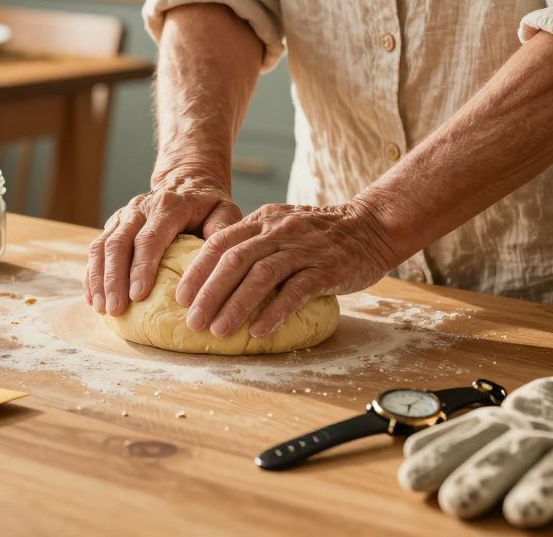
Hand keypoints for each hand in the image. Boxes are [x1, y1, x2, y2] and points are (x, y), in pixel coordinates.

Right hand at [86, 172, 241, 315]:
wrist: (186, 181)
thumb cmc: (208, 206)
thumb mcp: (225, 211)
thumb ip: (223, 229)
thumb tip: (217, 259)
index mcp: (168, 206)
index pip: (149, 238)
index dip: (141, 267)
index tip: (137, 296)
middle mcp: (140, 207)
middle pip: (119, 244)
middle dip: (114, 279)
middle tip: (115, 309)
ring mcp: (123, 215)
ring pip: (102, 246)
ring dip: (99, 279)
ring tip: (102, 309)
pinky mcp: (113, 224)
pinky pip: (95, 249)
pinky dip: (92, 274)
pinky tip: (93, 299)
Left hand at [174, 201, 398, 337]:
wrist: (372, 227)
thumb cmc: (321, 235)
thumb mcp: (282, 226)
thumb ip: (253, 244)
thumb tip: (216, 277)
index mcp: (263, 221)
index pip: (220, 243)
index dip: (197, 271)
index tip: (180, 298)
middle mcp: (279, 231)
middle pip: (235, 261)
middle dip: (210, 293)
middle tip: (193, 322)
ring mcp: (304, 249)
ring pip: (261, 276)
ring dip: (236, 306)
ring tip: (219, 331)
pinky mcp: (327, 269)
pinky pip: (296, 291)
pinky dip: (275, 311)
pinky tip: (259, 331)